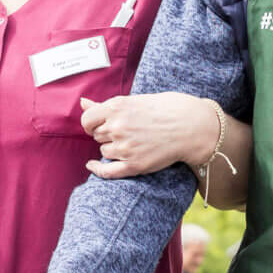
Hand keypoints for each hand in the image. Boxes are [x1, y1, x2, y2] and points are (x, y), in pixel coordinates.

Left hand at [81, 91, 217, 177]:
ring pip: (104, 152)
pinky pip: (107, 171)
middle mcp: (118, 127)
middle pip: (97, 136)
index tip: (98, 125)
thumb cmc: (164, 109)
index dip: (91, 123)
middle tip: (127, 130)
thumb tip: (82, 103)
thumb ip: (105, 105)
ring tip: (134, 141)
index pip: (87, 120)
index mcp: (116, 108)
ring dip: (112, 148)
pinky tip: (92, 166)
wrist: (190, 126)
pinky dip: (97, 169)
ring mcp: (125, 147)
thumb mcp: (133, 101)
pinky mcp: (134, 165)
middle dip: (106, 134)